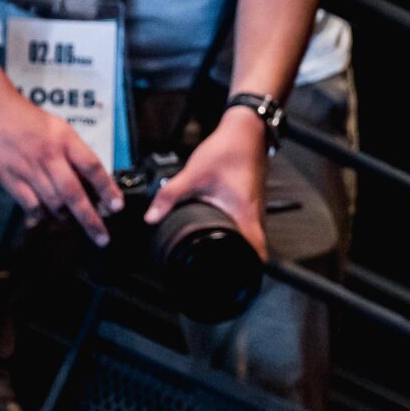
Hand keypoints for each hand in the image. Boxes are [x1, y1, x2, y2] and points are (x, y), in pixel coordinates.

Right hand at [0, 89, 122, 246]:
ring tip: (69, 219)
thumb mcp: (59, 129)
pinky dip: (41, 215)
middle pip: (73, 192)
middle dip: (90, 219)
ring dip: (65, 216)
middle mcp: (48, 155)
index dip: (107, 188)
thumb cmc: (30, 121)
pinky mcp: (10, 178)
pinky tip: (45, 215)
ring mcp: (28, 168)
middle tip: (102, 239)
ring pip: (53, 202)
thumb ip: (74, 154)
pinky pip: (31, 205)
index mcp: (64, 139)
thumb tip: (93, 184)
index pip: (92, 167)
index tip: (117, 206)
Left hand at [142, 107, 270, 259]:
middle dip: (240, 263)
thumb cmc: (229, 149)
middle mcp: (256, 214)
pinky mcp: (252, 200)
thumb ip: (170, 196)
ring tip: (221, 255)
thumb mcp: (194, 174)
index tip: (236, 282)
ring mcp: (257, 207)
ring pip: (251, 236)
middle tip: (222, 272)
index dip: (248, 272)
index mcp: (245, 214)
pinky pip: (248, 223)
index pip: (256, 254)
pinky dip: (237, 230)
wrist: (246, 128)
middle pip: (254, 250)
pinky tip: (222, 228)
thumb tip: (152, 216)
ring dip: (239, 246)